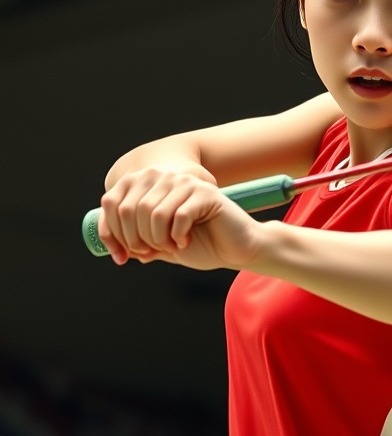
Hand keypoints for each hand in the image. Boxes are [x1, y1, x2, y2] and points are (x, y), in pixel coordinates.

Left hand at [99, 168, 261, 269]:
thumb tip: (112, 245)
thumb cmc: (202, 245)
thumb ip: (138, 241)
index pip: (112, 203)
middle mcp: (164, 178)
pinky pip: (178, 216)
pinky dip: (177, 236)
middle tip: (153, 253)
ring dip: (158, 240)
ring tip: (172, 247)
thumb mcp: (160, 245)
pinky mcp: (205, 193)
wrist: (236, 249)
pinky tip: (186, 241)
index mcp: (149, 185)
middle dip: (137, 241)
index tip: (122, 258)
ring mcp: (185, 183)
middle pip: (130, 210)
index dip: (112, 234)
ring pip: (153, 213)